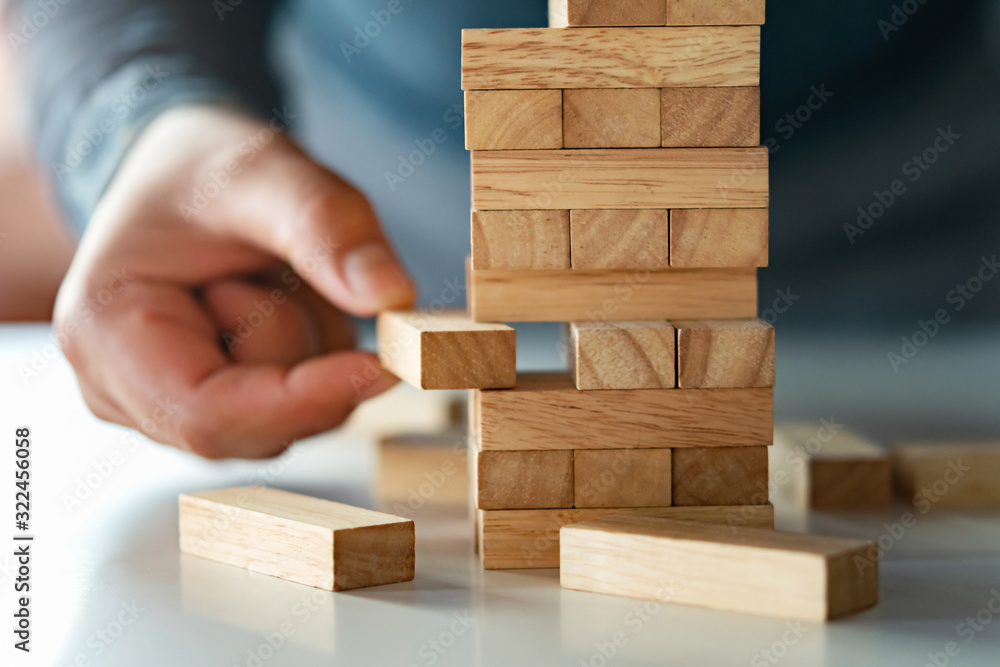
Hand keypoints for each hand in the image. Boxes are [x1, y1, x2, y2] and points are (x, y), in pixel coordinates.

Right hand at [54, 106, 414, 457]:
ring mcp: (168, 409)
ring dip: (311, 345)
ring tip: (271, 273)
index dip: (302, 402)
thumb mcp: (264, 169)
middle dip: (303, 352)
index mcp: (105, 336)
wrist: (184, 175)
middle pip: (258, 424)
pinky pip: (298, 408)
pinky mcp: (215, 409)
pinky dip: (313, 355)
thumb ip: (323, 225)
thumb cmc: (203, 168)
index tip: (380, 366)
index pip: (210, 415)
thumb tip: (391, 297)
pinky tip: (281, 301)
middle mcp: (123, 392)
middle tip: (282, 266)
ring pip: (289, 418)